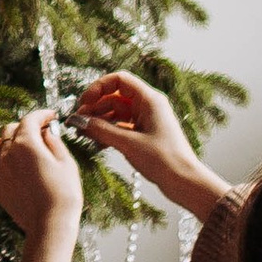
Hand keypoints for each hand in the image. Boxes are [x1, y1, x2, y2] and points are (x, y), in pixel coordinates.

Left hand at [0, 111, 84, 261]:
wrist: (51, 223)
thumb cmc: (64, 193)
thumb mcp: (66, 162)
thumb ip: (54, 142)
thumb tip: (46, 132)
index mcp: (26, 143)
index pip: (30, 119)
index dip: (42, 114)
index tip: (51, 116)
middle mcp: (7, 154)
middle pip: (9, 129)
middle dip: (25, 127)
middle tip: (40, 133)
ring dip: (1, 143)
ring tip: (16, 149)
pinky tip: (5, 170)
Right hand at [71, 74, 224, 220]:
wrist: (184, 181)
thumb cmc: (164, 160)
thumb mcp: (128, 143)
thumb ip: (101, 130)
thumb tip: (78, 120)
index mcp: (149, 100)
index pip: (119, 80)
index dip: (99, 87)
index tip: (84, 102)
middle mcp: (148, 106)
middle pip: (115, 97)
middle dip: (95, 107)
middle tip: (77, 122)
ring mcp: (146, 120)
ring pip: (116, 113)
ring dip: (99, 121)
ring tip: (83, 133)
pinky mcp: (144, 134)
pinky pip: (121, 127)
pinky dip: (108, 132)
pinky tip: (96, 143)